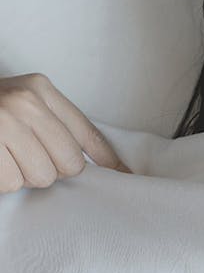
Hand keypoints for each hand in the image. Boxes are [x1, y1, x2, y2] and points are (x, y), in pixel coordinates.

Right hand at [0, 73, 130, 192]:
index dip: (107, 158)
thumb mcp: (24, 102)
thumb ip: (57, 123)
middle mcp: (26, 103)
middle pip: (70, 161)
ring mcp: (5, 124)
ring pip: (43, 176)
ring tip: (11, 158)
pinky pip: (12, 184)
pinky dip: (4, 181)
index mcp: (41, 89)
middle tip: (31, 157)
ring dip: (26, 176)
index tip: (124, 173)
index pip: (87, 131)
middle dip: (54, 168)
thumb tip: (94, 158)